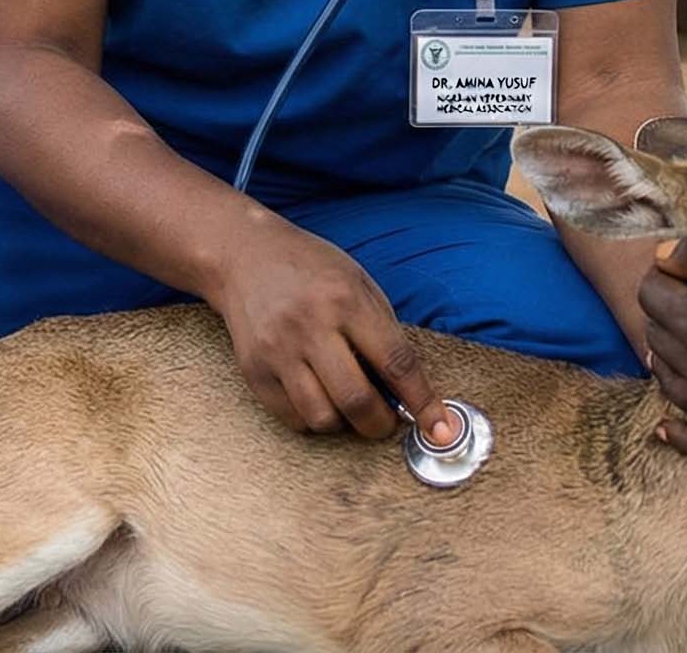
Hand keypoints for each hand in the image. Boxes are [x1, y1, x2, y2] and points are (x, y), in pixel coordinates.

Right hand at [203, 220, 452, 446]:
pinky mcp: (254, 370)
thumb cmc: (312, 269)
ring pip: (323, 418)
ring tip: (348, 403)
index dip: (423, 402)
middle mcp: (310, 326)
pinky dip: (314, 419)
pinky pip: (292, 418)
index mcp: (346, 299)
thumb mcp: (359, 282)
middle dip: (381, 425)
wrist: (245, 256)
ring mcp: (277, 350)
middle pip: (357, 401)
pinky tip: (319, 397)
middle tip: (387, 421)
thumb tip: (409, 392)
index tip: (441, 430)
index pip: (395, 363)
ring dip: (346, 423)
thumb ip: (384, 333)